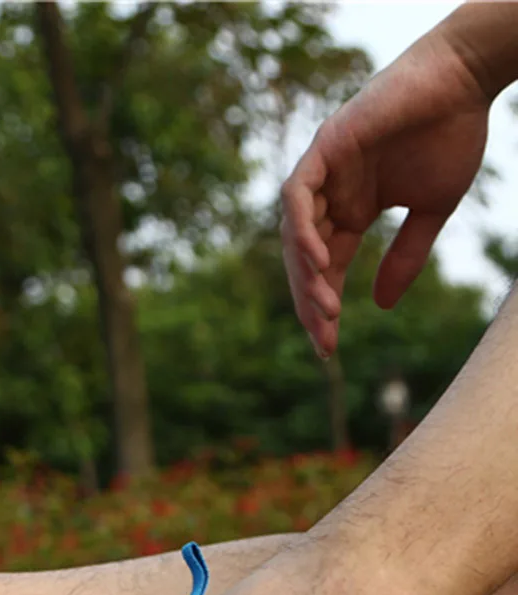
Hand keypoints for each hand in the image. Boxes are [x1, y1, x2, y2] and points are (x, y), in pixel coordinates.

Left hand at [281, 29, 491, 356]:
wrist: (465, 81)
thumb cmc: (451, 136)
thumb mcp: (430, 211)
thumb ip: (404, 257)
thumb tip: (381, 306)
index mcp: (349, 213)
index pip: (324, 270)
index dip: (322, 307)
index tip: (328, 347)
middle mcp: (328, 197)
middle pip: (304, 260)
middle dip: (310, 303)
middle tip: (322, 340)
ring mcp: (322, 172)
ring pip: (295, 233)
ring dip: (306, 274)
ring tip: (325, 310)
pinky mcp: (324, 146)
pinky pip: (298, 195)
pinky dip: (302, 229)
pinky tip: (317, 260)